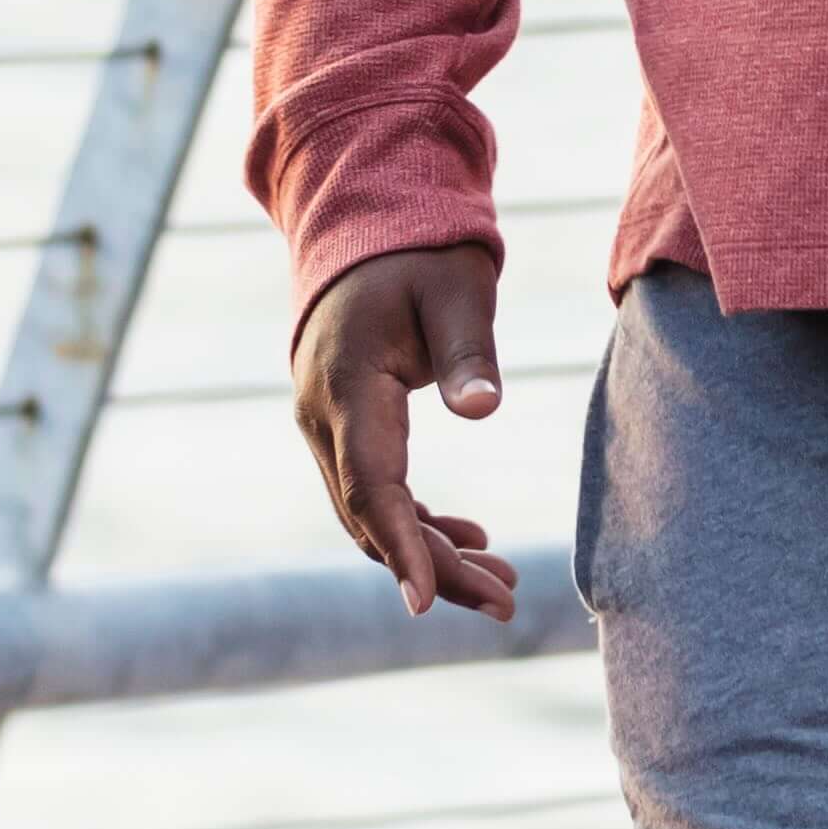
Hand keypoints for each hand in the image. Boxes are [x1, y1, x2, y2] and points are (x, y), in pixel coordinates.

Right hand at [293, 240, 518, 618]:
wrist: (370, 226)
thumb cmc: (421, 255)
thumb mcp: (457, 292)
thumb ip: (469, 350)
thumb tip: (482, 409)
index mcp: (347, 386)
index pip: (371, 486)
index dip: (401, 546)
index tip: (426, 602)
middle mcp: (323, 415)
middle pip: (371, 515)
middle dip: (433, 567)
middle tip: (504, 601)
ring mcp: (326, 424)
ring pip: (370, 512)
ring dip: (428, 551)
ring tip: (499, 583)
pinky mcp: (344, 425)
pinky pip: (373, 491)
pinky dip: (416, 522)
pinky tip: (468, 538)